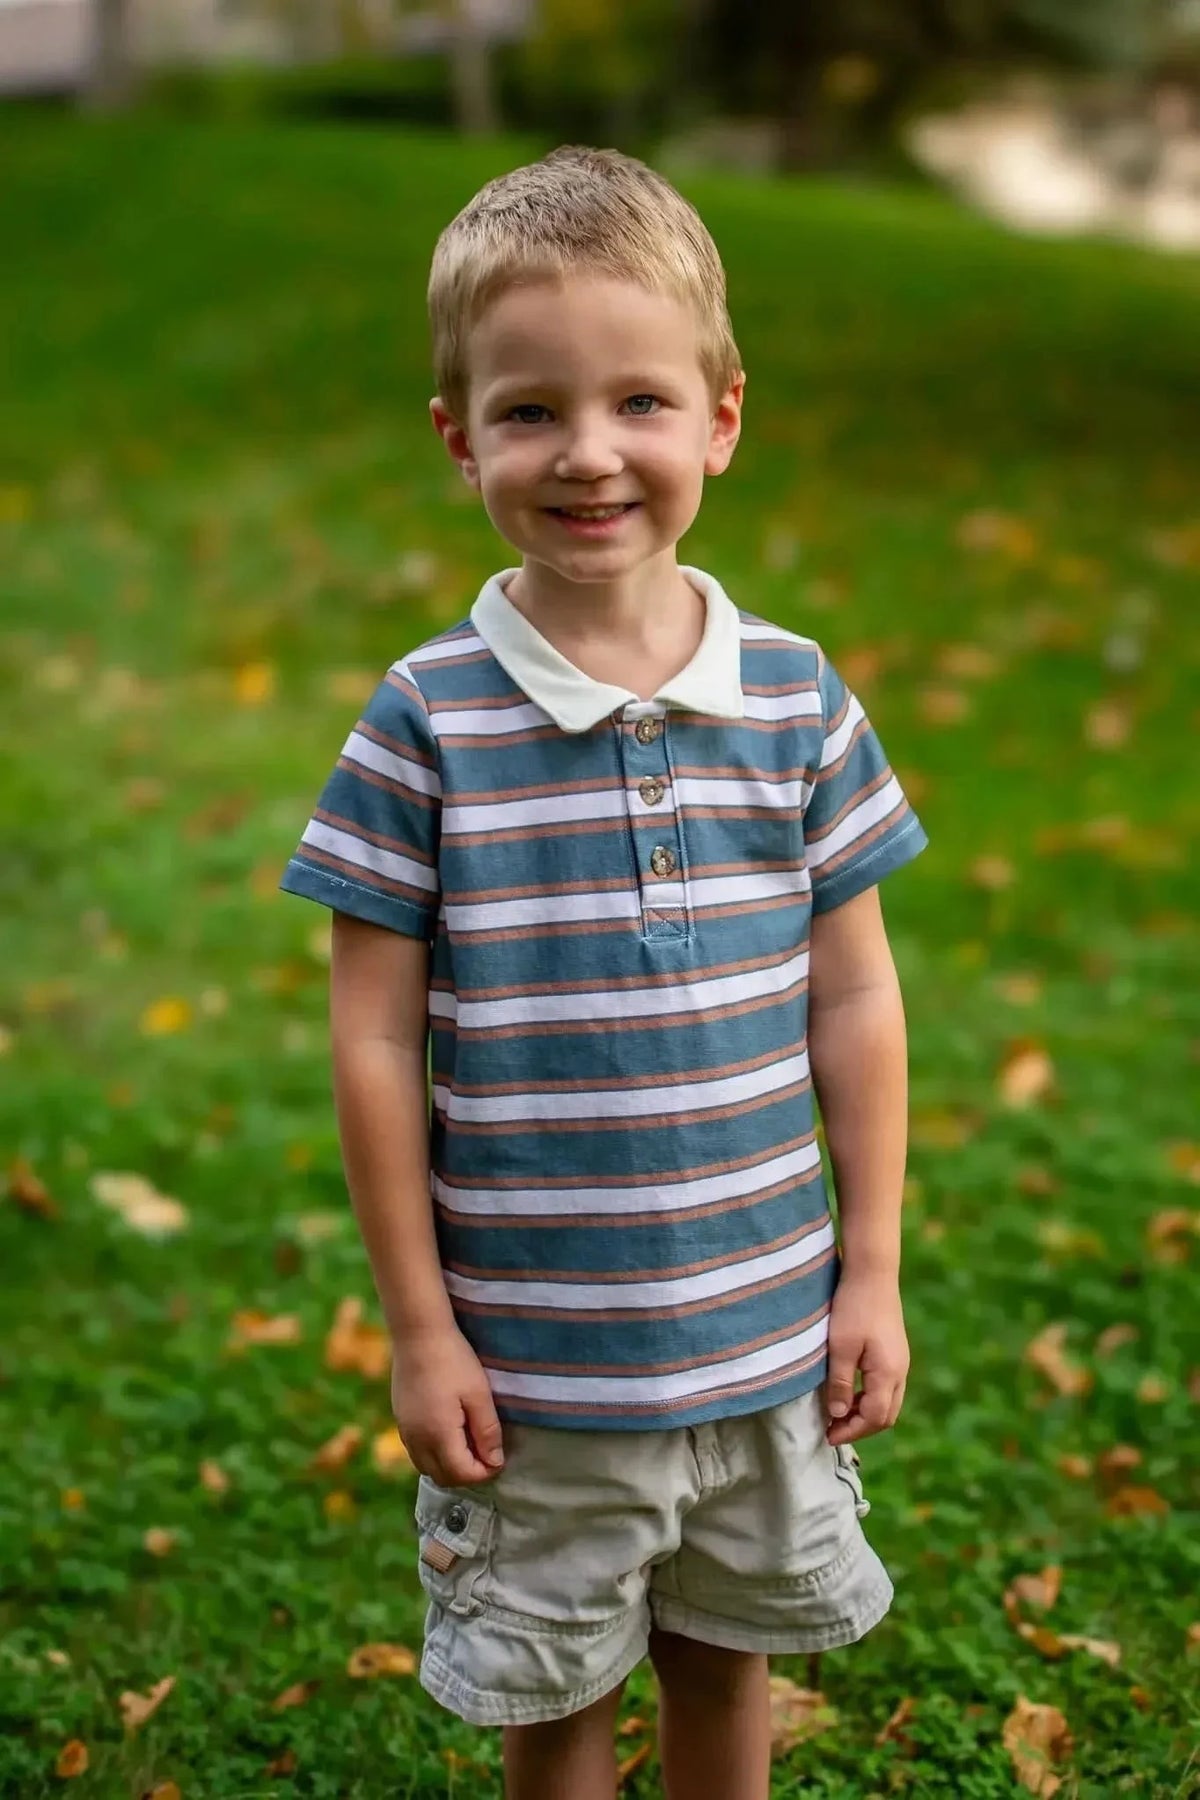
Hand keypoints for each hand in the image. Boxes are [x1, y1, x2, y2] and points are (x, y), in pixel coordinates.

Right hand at [391, 1325, 504, 1485]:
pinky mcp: (400, 1422)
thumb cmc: (453, 1360)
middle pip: (444, 1478)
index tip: (499, 1456)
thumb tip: (495, 1461)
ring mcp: (405, 1432)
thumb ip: (487, 1431)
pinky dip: (435, 1456)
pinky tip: (450, 1434)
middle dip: (468, 1474)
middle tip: (486, 1452)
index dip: (485, 1471)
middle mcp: (417, 1440)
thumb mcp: (479, 1394)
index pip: (463, 1474)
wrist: (418, 1334)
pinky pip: (417, 1454)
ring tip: (469, 1443)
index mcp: (438, 1435)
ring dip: (450, 1466)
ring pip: (427, 1469)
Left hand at [823, 1269, 908, 1446]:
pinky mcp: (894, 1352)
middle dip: (860, 1427)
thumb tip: (837, 1414)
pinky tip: (849, 1391)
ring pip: (888, 1402)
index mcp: (888, 1374)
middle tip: (832, 1429)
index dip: (851, 1431)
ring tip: (837, 1413)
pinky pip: (886, 1387)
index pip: (874, 1418)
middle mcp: (900, 1372)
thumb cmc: (854, 1307)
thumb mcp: (840, 1347)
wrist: (873, 1273)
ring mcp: (900, 1362)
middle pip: (885, 1415)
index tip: (827, 1435)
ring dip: (864, 1413)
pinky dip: (868, 1398)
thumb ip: (839, 1383)